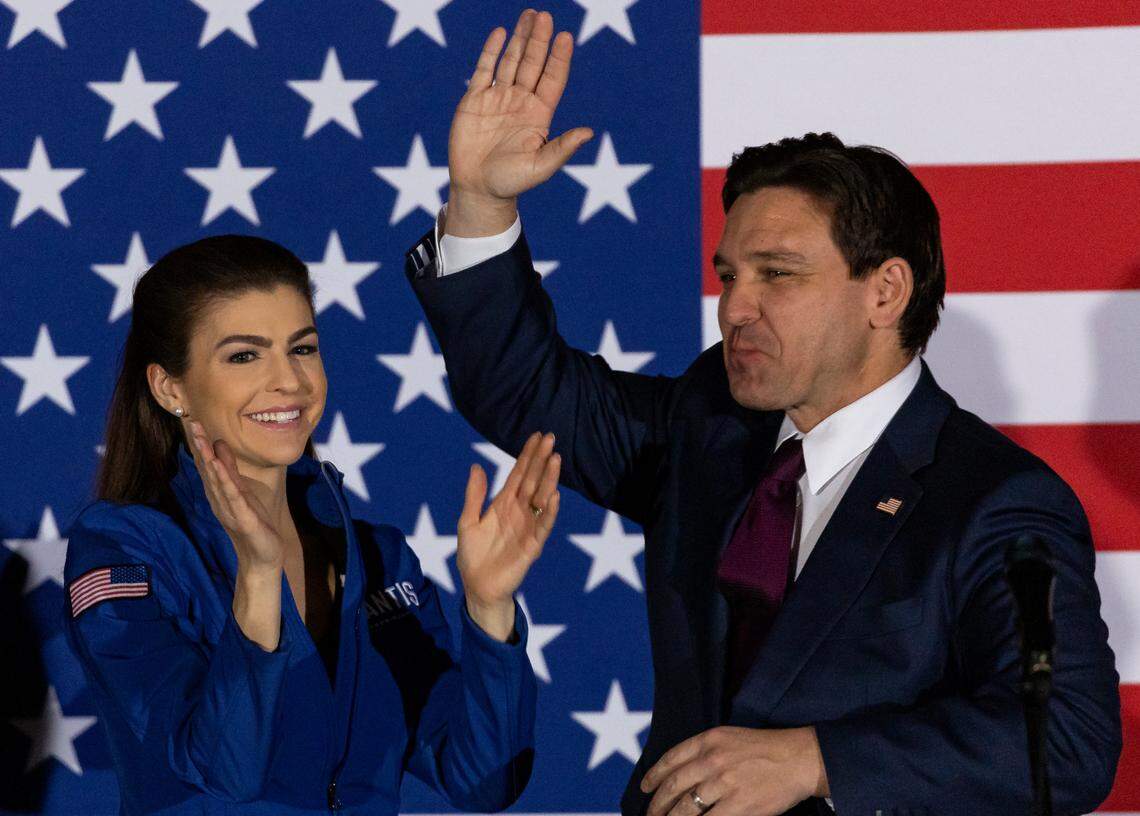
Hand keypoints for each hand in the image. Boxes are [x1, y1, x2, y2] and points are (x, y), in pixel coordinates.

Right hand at [185, 420, 286, 572]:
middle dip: (200, 445)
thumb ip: (230, 469)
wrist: (262, 557)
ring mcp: (230, 509)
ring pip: (217, 480)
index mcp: (219, 492)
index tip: (193, 419)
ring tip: (202, 438)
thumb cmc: (252, 523)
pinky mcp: (243, 519)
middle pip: (208, 468)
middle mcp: (219, 499)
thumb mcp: (241, 490)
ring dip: (209, 459)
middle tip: (192, 421)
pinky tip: (219, 467)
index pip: (208, 464)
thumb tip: (220, 444)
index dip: (200, 442)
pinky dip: (225, 481)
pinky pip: (233, 497)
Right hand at [446, 9, 592, 236]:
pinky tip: (500, 33)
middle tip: (545, 16)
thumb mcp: (541, 167)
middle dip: (539, 41)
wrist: (477, 189)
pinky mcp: (475, 100)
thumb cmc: (511, 182)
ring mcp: (498, 98)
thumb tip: (589, 132)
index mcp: (539, 115)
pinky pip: (485, 70)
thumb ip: (562, 148)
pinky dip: (491, 51)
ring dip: (520, 39)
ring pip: (511, 61)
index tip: (566, 37)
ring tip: (530, 16)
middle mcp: (521, 102)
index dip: (559, 58)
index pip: (553, 79)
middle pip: (533, 64)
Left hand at [456, 432, 560, 639]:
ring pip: (542, 498)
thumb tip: (476, 466)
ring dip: (549, 480)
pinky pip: (543, 526)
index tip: (536, 436)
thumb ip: (474, 496)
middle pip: (533, 481)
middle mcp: (519, 512)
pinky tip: (554, 496)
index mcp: (504, 504)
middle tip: (551, 438)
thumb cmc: (472, 556)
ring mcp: (527, 527)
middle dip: (541, 460)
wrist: (478, 587)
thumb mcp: (468, 522)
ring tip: (555, 459)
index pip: (519, 474)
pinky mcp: (532, 546)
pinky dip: (548, 512)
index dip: (527, 456)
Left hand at [640, 726, 828, 815]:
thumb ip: (704, 751)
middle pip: (673, 786)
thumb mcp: (729, 738)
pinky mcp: (739, 805)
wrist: (797, 758)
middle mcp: (711, 760)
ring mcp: (724, 783)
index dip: (654, 776)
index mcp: (708, 740)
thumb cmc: (765, 748)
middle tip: (651, 814)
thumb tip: (681, 774)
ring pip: (686, 808)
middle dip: (657, 805)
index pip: (671, 759)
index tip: (645, 787)